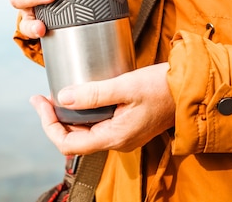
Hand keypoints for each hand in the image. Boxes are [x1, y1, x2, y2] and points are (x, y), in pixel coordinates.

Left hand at [30, 63, 174, 154]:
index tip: (40, 102)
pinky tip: (79, 95)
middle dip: (54, 118)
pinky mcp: (127, 125)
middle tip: (42, 96)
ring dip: (68, 115)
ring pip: (85, 131)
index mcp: (114, 137)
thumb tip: (63, 97)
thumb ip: (94, 93)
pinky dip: (83, 112)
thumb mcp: (126, 86)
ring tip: (55, 94)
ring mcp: (123, 135)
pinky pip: (97, 124)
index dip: (49, 125)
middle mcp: (117, 141)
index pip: (69, 144)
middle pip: (74, 139)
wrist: (190, 89)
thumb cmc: (162, 87)